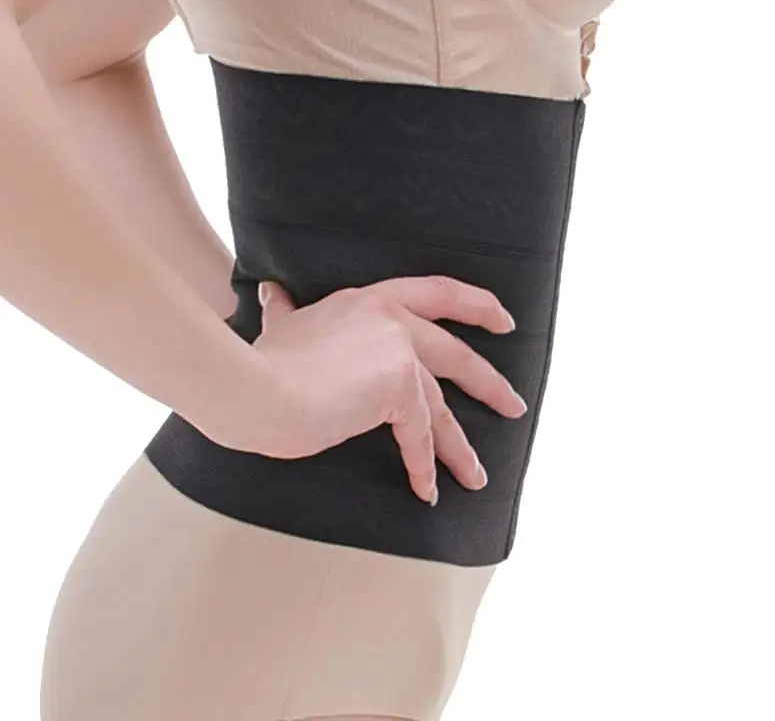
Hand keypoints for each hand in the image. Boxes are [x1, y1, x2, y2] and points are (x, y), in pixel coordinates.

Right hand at [247, 275, 526, 505]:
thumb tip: (272, 294)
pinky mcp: (398, 387)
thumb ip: (285, 311)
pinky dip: (423, 466)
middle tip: (513, 405)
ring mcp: (398, 349)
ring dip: (459, 446)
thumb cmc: (261, 364)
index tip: (504, 321)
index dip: (476, 305)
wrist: (253, 388)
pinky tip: (426, 490)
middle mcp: (390, 317)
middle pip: (456, 354)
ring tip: (475, 474)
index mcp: (369, 299)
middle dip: (489, 384)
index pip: (437, 291)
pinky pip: (418, 435)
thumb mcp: (280, 328)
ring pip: (440, 405)